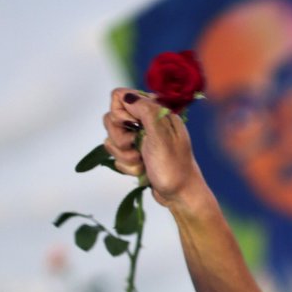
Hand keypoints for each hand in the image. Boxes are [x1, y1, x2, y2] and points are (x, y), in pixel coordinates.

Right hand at [102, 88, 205, 208]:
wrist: (180, 196)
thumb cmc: (175, 167)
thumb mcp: (162, 136)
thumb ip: (145, 111)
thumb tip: (126, 96)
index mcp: (156, 112)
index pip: (120, 96)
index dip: (120, 113)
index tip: (132, 126)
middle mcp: (146, 122)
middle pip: (111, 119)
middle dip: (121, 138)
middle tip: (138, 148)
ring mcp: (139, 139)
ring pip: (112, 139)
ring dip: (125, 155)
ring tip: (143, 162)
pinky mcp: (135, 154)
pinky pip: (116, 155)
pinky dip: (127, 165)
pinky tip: (142, 170)